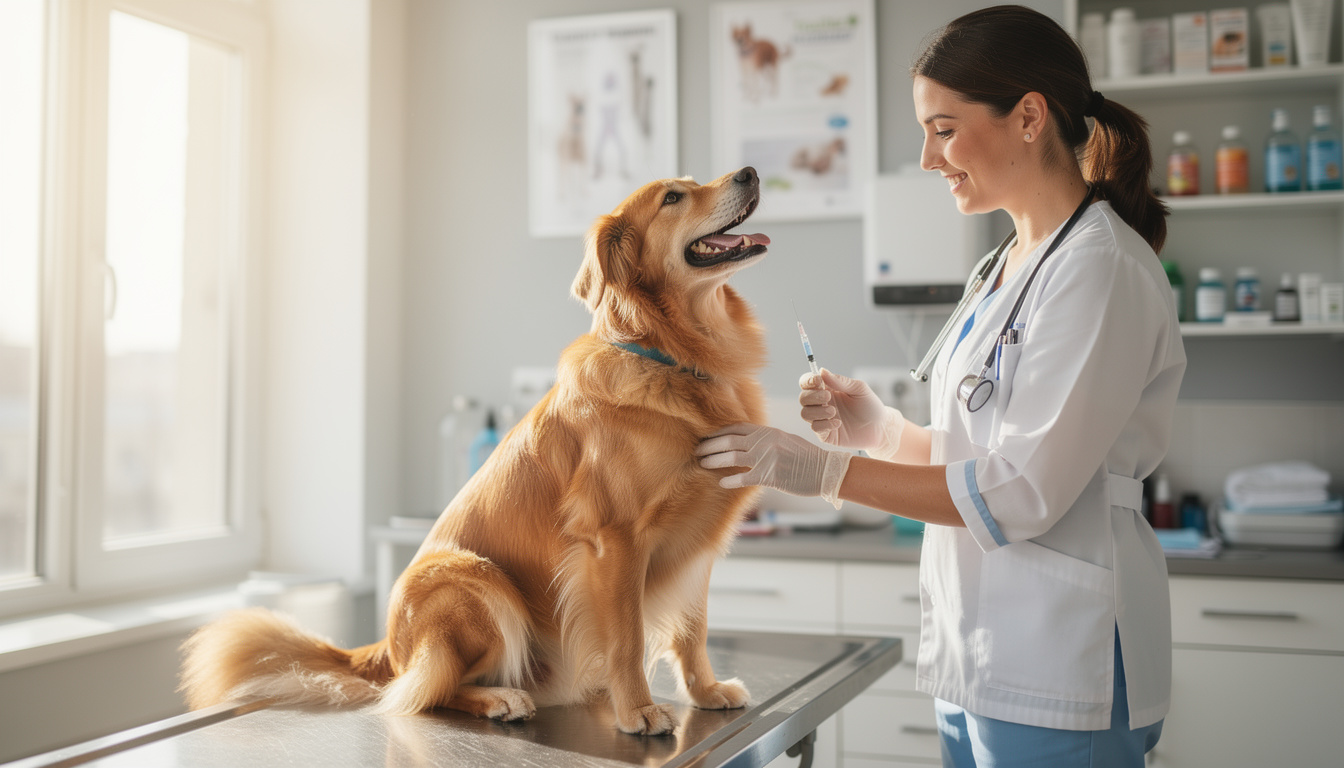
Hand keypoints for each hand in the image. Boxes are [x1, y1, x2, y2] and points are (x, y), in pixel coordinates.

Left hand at [696, 423, 851, 507]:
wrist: (824, 470)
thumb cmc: (805, 457)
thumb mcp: (785, 440)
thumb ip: (766, 439)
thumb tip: (748, 441)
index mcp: (768, 431)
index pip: (737, 427)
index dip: (718, 432)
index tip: (705, 436)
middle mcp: (765, 441)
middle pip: (729, 440)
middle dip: (709, 445)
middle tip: (697, 451)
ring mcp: (766, 458)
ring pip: (731, 457)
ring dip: (713, 460)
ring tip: (702, 463)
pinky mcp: (770, 476)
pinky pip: (743, 477)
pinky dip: (730, 480)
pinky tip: (721, 483)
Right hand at [799, 369, 902, 454]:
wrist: (880, 428)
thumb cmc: (870, 406)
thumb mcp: (859, 389)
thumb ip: (841, 381)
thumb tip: (822, 371)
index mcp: (827, 390)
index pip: (807, 383)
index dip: (807, 380)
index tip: (818, 381)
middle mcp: (822, 404)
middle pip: (803, 398)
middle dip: (812, 396)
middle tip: (828, 397)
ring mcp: (822, 419)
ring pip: (805, 413)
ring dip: (817, 411)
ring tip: (834, 412)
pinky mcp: (826, 434)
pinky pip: (815, 428)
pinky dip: (824, 425)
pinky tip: (838, 423)